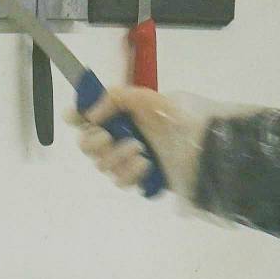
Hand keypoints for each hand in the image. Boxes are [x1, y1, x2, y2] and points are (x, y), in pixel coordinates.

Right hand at [75, 87, 207, 202]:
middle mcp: (118, 137)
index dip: (75, 116)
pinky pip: (120, 181)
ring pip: (102, 165)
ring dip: (117, 156)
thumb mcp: (148, 98)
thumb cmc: (177, 120)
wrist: (204, 148)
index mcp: (118, 115)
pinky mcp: (138, 179)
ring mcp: (126, 160)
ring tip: (139, 149)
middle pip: (85, 145)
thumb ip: (115, 97)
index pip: (83, 116)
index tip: (79, 117)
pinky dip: (130, 172)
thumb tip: (90, 114)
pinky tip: (146, 165)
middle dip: (93, 141)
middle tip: (108, 136)